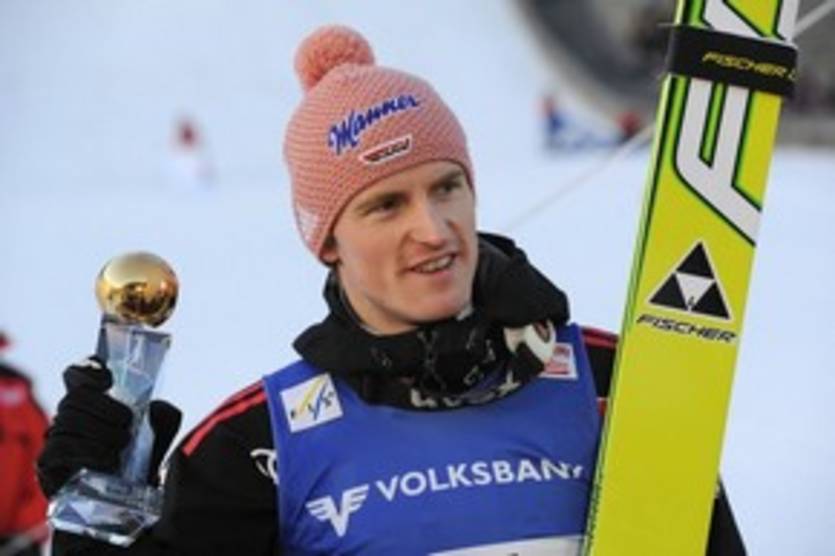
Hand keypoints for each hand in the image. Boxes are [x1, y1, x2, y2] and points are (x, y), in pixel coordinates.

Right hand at [37, 357, 181, 497]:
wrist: (125, 504)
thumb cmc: (139, 464)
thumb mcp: (159, 437)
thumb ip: (164, 418)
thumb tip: (158, 408)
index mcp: (93, 404)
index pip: (78, 374)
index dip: (88, 370)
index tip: (108, 380)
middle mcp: (70, 417)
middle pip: (75, 396)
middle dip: (105, 407)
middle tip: (127, 423)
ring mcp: (56, 439)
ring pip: (68, 420)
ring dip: (101, 431)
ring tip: (122, 446)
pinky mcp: (48, 463)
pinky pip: (61, 446)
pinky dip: (88, 451)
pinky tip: (108, 460)